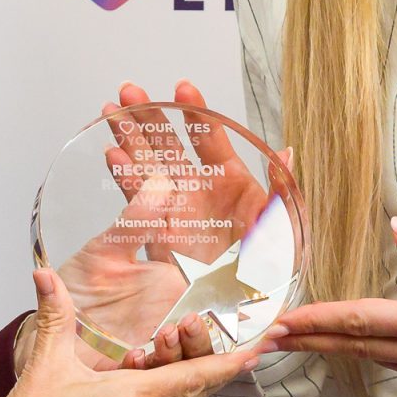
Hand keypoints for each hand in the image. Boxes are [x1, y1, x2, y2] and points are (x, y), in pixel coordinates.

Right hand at [103, 80, 275, 268]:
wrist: (244, 309)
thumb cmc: (271, 268)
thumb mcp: (283, 228)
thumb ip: (281, 190)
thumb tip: (285, 151)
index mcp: (231, 181)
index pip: (210, 138)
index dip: (195, 110)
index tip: (183, 87)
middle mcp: (200, 189)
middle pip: (169, 143)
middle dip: (150, 115)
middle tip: (131, 89)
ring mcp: (176, 209)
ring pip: (147, 165)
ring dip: (129, 138)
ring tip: (112, 113)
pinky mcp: (158, 232)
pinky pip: (137, 200)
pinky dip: (124, 178)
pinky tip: (112, 156)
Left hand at [265, 217, 396, 396]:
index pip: (364, 320)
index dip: (319, 321)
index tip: (284, 321)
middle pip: (359, 347)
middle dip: (311, 341)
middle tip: (269, 338)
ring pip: (379, 361)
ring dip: (338, 350)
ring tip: (302, 340)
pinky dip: (375, 357)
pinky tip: (359, 348)